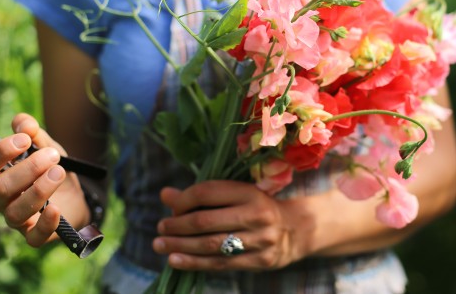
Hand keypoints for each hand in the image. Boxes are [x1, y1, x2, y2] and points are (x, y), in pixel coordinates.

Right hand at [0, 113, 87, 246]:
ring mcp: (17, 219)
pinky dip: (45, 224)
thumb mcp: (47, 147)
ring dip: (38, 190)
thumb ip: (35, 134)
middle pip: (0, 187)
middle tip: (53, 156)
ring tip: (59, 172)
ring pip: (15, 212)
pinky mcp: (35, 235)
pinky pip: (33, 237)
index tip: (25, 140)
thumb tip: (23, 123)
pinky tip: (56, 209)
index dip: (0, 152)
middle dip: (27, 169)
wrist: (76, 194)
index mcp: (0, 173)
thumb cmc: (52, 168)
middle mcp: (2, 198)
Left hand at [153, 181, 309, 270]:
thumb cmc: (256, 207)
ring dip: (180, 246)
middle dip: (177, 226)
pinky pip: (220, 264)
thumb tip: (165, 195)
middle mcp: (256, 214)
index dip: (184, 200)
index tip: (171, 207)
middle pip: (206, 221)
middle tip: (160, 228)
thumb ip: (202, 195)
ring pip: (211, 245)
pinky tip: (176, 261)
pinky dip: (194, 263)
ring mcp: (259, 240)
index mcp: (249, 192)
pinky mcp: (259, 261)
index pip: (208, 192)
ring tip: (160, 245)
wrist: (295, 230)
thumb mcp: (236, 194)